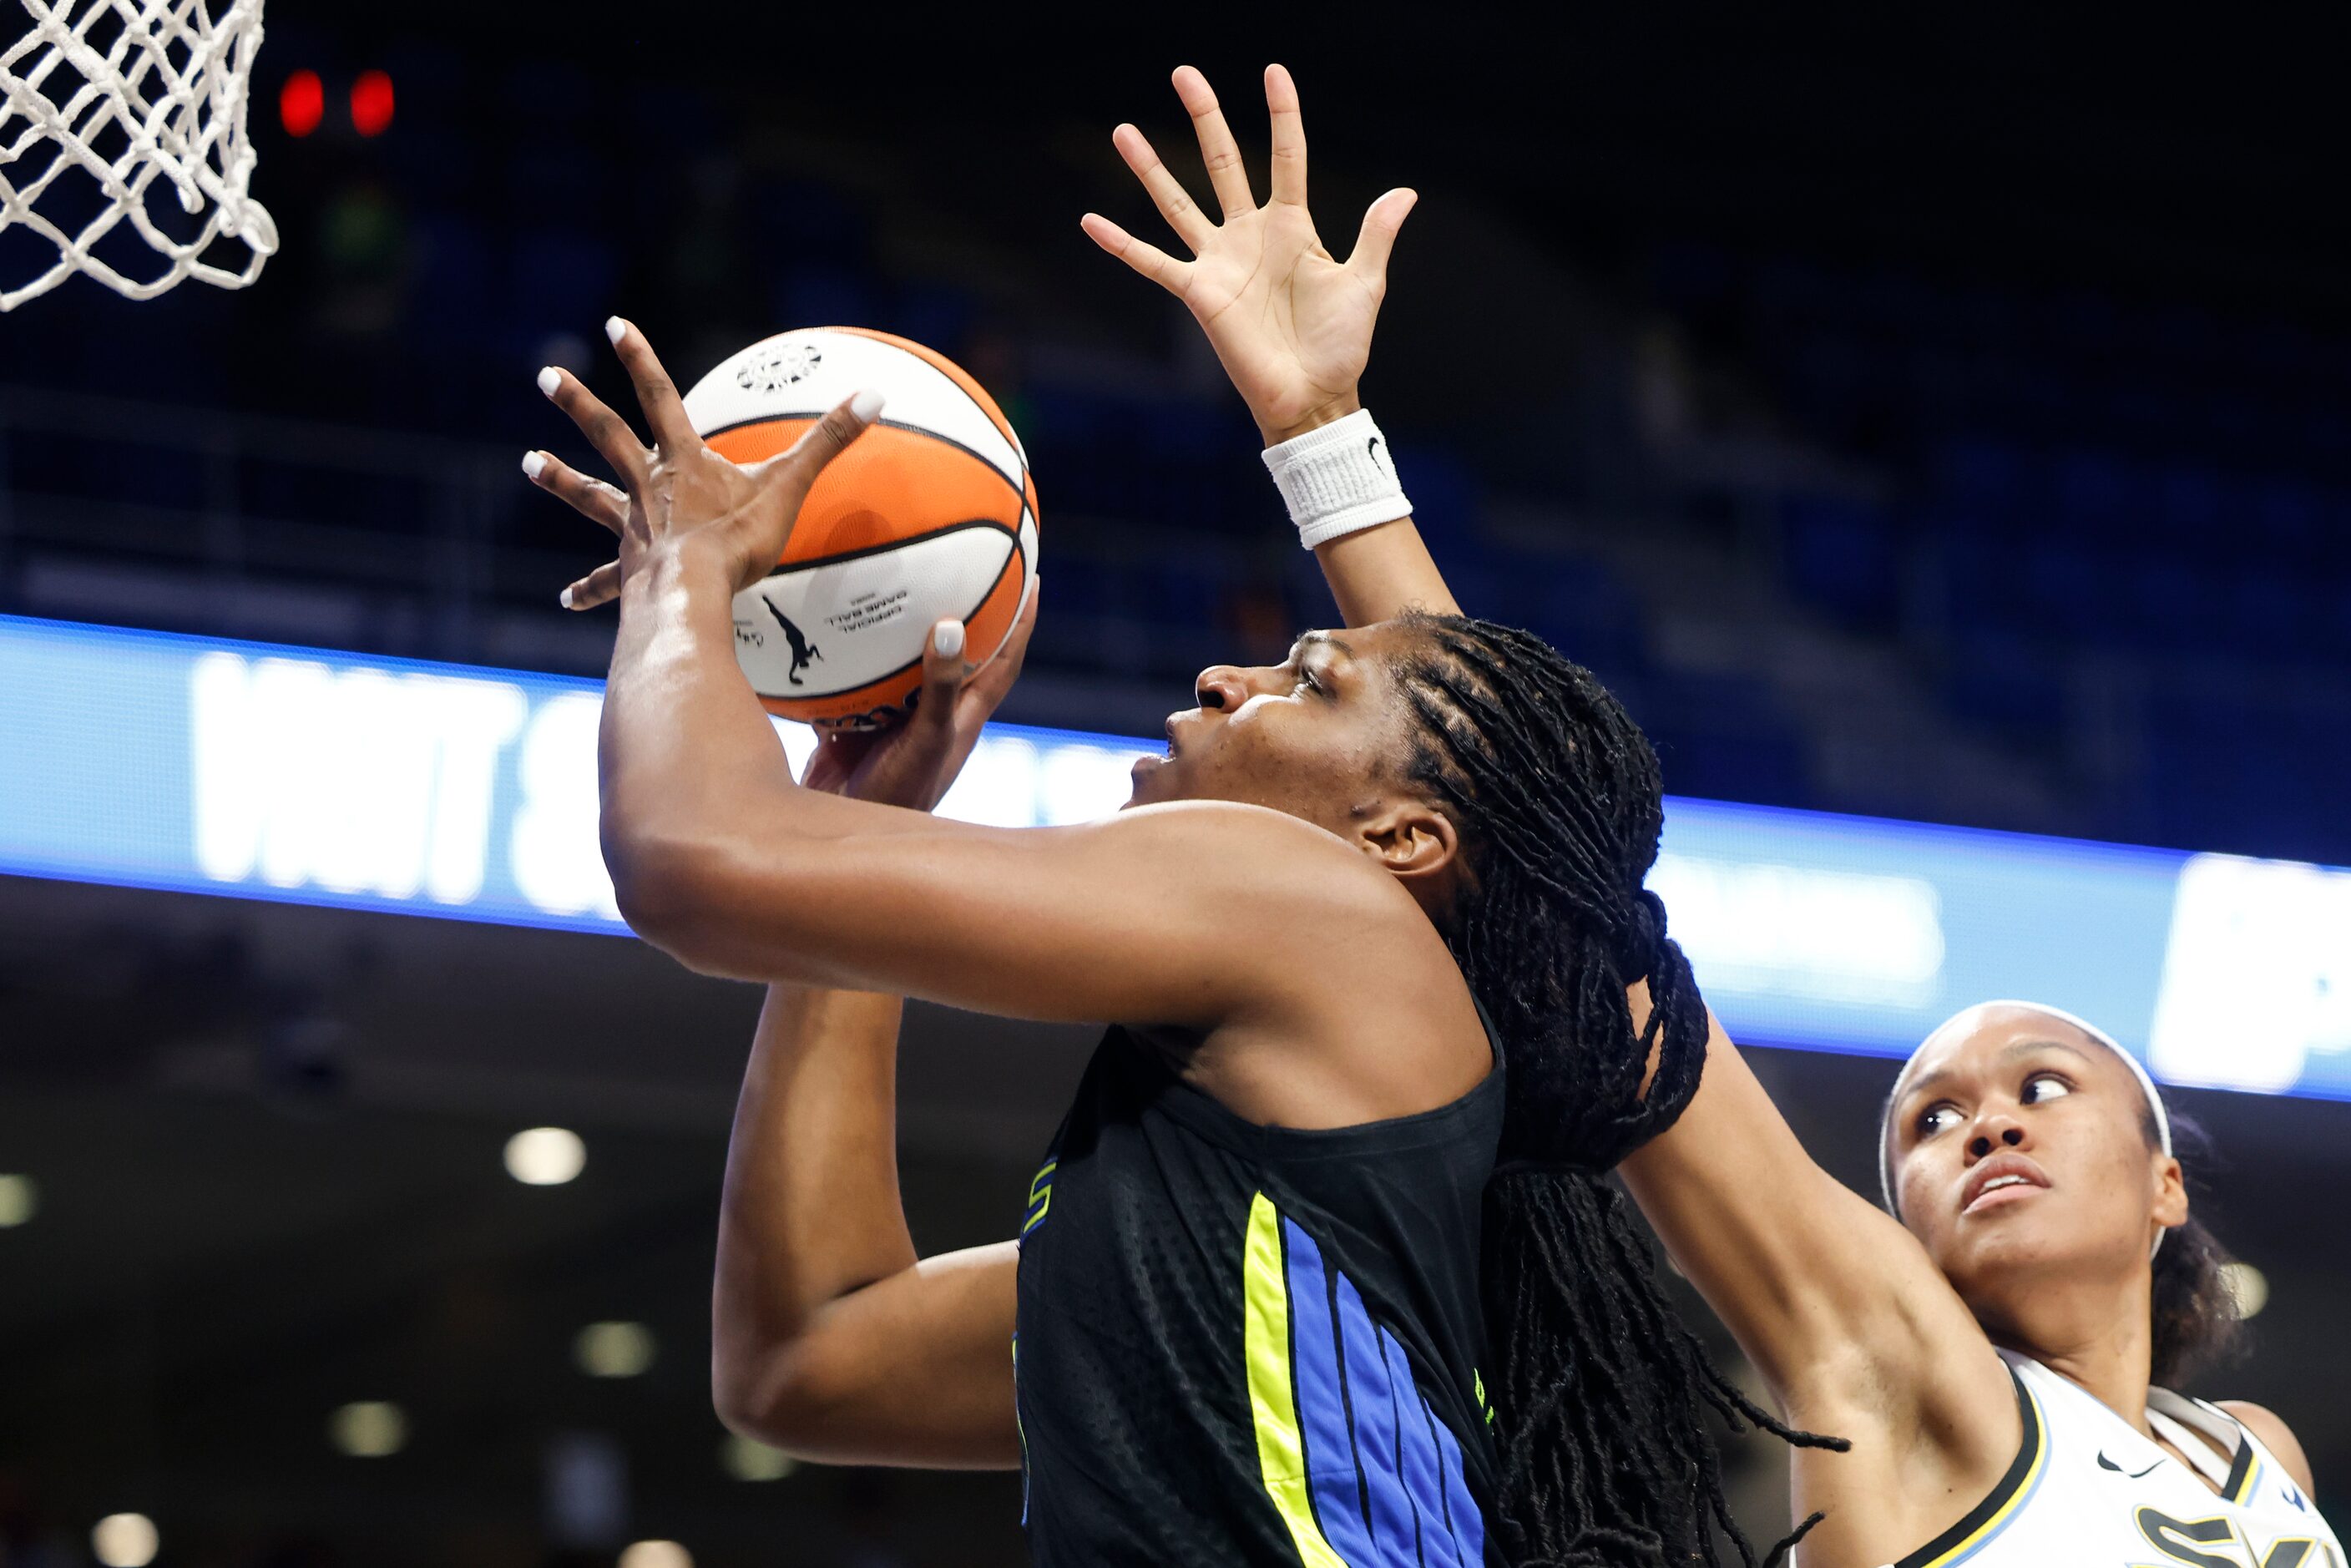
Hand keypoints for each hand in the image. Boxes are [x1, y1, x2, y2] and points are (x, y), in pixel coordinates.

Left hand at [523, 318, 879, 601]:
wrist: (695, 593)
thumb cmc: (738, 540)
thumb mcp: (788, 485)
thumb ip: (829, 440)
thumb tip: (874, 395)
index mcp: (683, 460)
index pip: (660, 395)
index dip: (639, 358)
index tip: (615, 324)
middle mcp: (649, 485)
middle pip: (608, 433)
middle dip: (578, 402)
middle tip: (546, 376)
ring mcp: (634, 527)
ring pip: (588, 495)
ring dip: (559, 477)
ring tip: (528, 462)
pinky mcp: (631, 570)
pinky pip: (607, 579)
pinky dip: (588, 589)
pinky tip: (566, 599)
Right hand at [800, 578, 1039, 811]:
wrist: (841, 836)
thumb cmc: (900, 796)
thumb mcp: (925, 740)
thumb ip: (940, 690)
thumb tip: (952, 628)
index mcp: (962, 715)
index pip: (1003, 661)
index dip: (1020, 623)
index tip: (1032, 579)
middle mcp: (931, 712)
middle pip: (952, 654)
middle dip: (959, 613)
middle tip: (961, 564)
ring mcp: (891, 719)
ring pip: (900, 665)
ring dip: (896, 633)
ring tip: (889, 584)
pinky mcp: (851, 726)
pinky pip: (851, 683)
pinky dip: (844, 659)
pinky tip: (827, 630)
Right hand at [1081, 64, 1414, 445]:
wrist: (1312, 396)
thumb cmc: (1340, 345)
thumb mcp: (1364, 284)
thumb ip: (1375, 235)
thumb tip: (1405, 192)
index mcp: (1294, 226)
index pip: (1287, 156)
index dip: (1283, 114)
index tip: (1274, 72)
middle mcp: (1251, 235)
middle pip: (1223, 162)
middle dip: (1206, 117)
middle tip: (1184, 73)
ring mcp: (1220, 262)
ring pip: (1178, 202)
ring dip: (1150, 167)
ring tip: (1124, 131)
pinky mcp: (1198, 294)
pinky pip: (1152, 263)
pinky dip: (1121, 244)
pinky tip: (1090, 221)